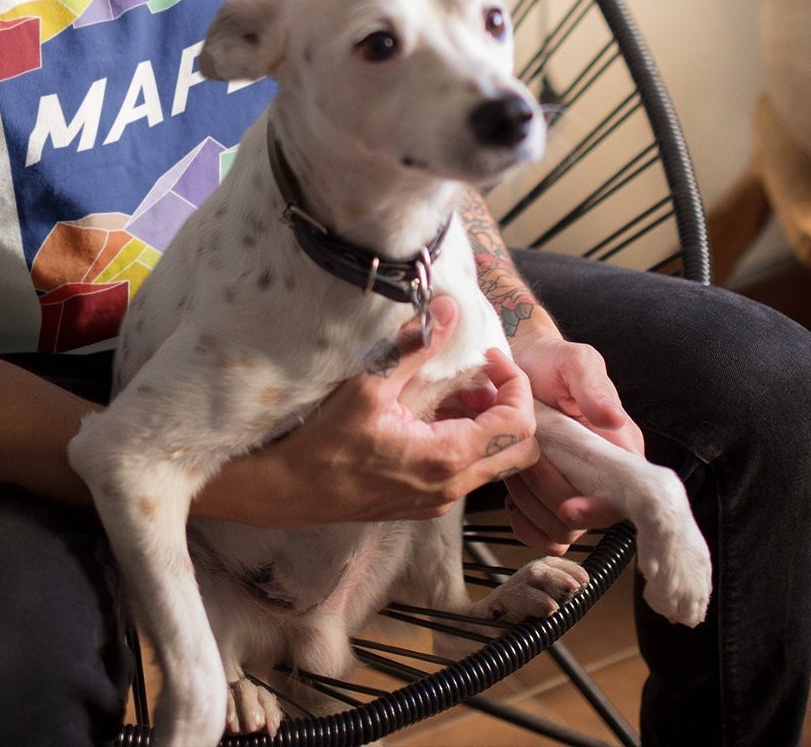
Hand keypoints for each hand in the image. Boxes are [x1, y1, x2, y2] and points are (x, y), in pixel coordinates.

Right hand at [219, 299, 539, 527]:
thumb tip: (447, 309)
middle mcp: (453, 486)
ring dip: (487, 422)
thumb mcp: (371, 384)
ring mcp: (440, 498)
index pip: (517, 423)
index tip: (488, 357)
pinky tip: (432, 412)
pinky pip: (467, 471)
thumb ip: (416, 346)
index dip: (514, 383)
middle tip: (482, 373)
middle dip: (511, 405)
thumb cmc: (325, 441)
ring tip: (453, 387)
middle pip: (519, 450)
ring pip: (494, 462)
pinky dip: (466, 438)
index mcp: (448, 457)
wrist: (291, 489)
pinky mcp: (425, 501)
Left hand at [507, 335, 643, 551]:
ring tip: (513, 466)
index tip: (568, 507)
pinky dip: (523, 521)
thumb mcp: (573, 361)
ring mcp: (575, 489)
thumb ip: (592, 387)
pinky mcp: (548, 497)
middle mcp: (603, 475)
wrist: (518, 364)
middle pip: (587, 519)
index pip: (626, 496)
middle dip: (549, 493)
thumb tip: (612, 418)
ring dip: (530, 504)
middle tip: (524, 460)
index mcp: (620, 447)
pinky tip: (511, 495)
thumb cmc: (550, 361)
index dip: (599, 508)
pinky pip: (542, 533)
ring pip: (561, 530)